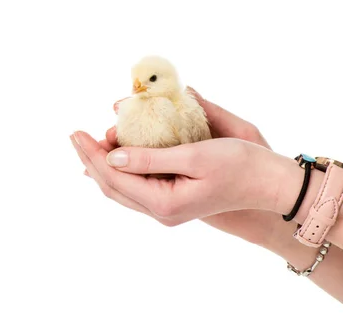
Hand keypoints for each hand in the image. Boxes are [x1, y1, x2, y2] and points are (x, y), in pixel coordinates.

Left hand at [71, 87, 295, 231]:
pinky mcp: (174, 201)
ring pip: (122, 189)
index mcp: (164, 202)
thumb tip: (111, 156)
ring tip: (89, 143)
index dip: (92, 154)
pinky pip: (137, 187)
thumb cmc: (238, 165)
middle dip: (91, 159)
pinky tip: (113, 159)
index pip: (114, 177)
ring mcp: (167, 209)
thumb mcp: (194, 156)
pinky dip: (120, 172)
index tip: (75, 132)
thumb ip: (150, 158)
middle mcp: (161, 211)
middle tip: (76, 134)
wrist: (268, 184)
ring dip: (103, 166)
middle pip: (113, 186)